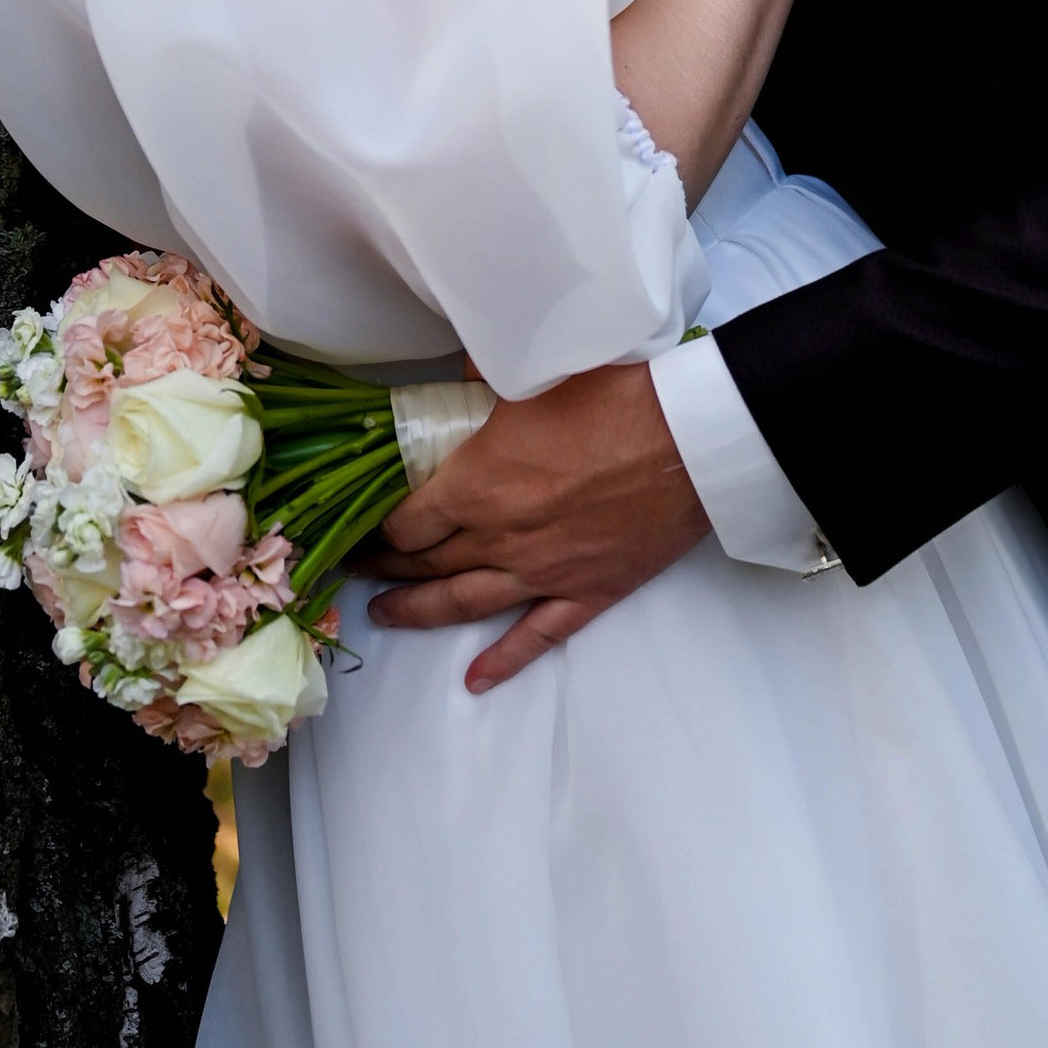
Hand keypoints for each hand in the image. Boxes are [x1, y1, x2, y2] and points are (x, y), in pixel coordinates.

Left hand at [363, 363, 705, 689]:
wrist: (690, 440)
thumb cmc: (614, 397)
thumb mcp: (537, 371)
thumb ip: (486, 374)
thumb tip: (464, 370)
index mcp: (478, 487)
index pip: (407, 523)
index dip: (378, 528)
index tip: (359, 528)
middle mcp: (501, 538)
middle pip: (428, 564)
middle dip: (386, 568)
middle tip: (357, 570)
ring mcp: (544, 573)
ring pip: (465, 604)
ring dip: (419, 612)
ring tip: (384, 615)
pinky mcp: (588, 593)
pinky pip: (536, 636)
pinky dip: (502, 660)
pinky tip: (476, 678)